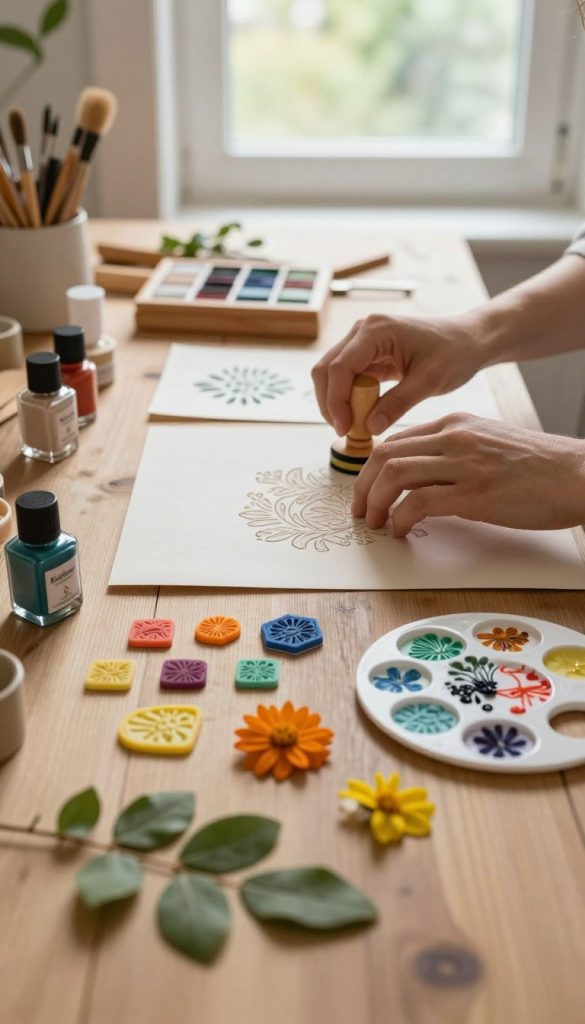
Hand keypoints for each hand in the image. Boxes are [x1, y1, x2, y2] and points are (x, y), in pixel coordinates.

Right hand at [312, 313, 486, 435]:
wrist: (468, 340)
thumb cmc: (454, 353)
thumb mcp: (429, 381)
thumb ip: (398, 404)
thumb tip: (369, 428)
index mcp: (376, 330)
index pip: (340, 367)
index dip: (336, 401)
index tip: (345, 428)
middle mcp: (363, 330)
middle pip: (326, 369)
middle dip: (330, 403)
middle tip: (346, 432)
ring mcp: (362, 340)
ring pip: (331, 374)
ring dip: (336, 401)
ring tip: (354, 427)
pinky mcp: (366, 353)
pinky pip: (345, 377)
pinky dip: (347, 398)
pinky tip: (360, 416)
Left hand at [352, 413, 584, 536]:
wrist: (577, 475)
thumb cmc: (539, 467)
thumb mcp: (489, 443)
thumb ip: (455, 452)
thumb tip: (423, 477)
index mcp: (456, 424)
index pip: (396, 440)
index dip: (372, 468)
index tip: (366, 489)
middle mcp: (455, 438)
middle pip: (386, 454)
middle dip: (363, 485)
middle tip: (360, 510)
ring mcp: (464, 464)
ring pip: (394, 474)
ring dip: (375, 502)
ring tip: (375, 523)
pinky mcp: (474, 493)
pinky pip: (418, 503)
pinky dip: (400, 518)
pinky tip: (401, 530)